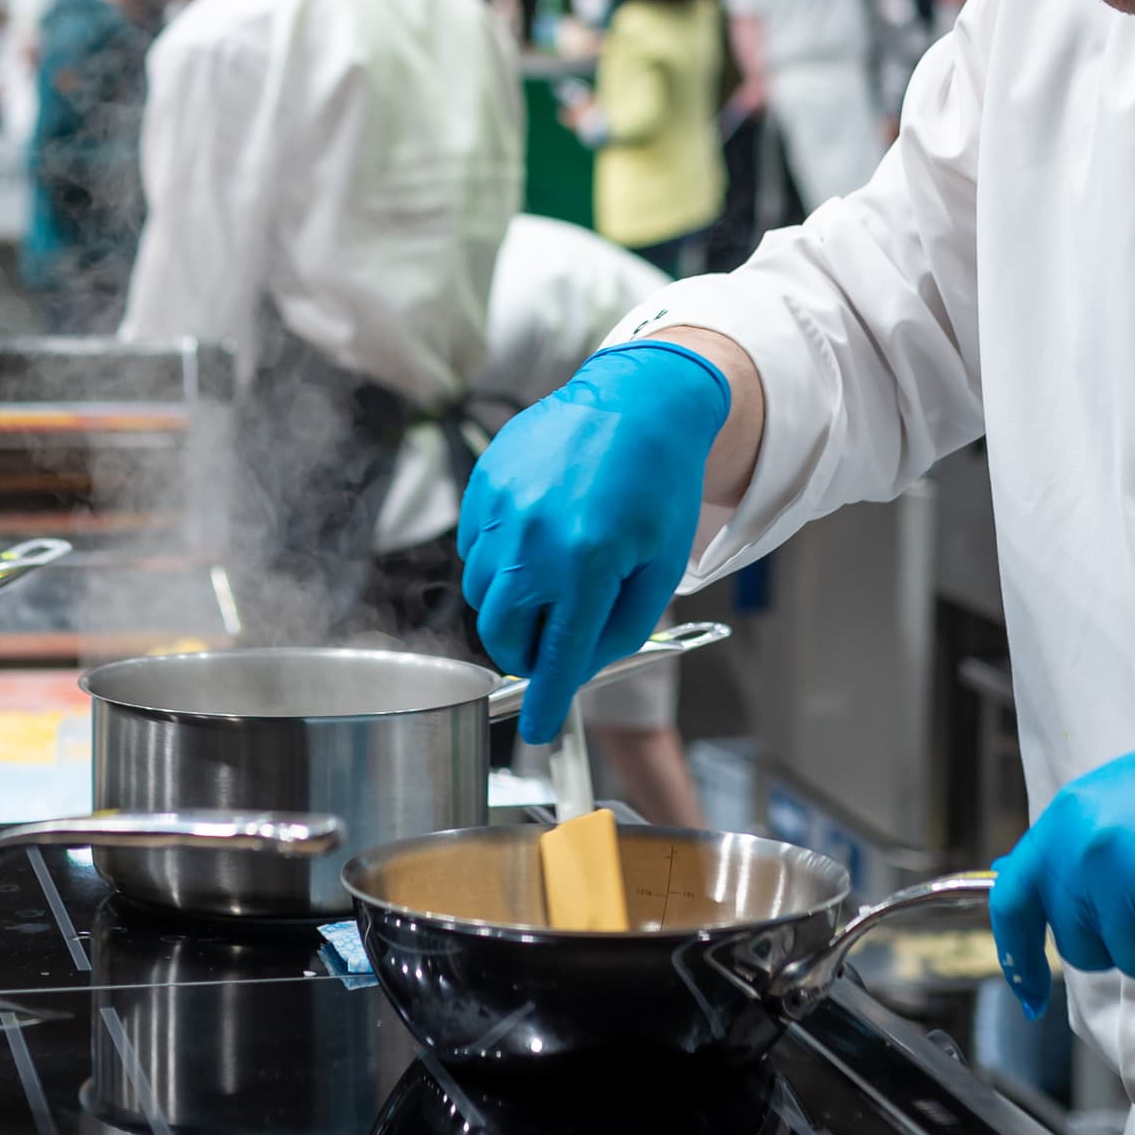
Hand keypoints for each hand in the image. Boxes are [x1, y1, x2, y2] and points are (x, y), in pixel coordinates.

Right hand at [457, 342, 728, 740]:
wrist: (636, 403)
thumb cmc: (657, 488)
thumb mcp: (660, 569)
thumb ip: (619, 630)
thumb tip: (575, 668)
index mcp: (588, 566)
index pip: (555, 657)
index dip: (545, 703)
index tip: (539, 730)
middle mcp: (536, 541)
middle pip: (503, 633)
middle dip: (523, 654)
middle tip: (549, 647)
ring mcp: (503, 510)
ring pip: (482, 593)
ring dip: (510, 607)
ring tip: (549, 582)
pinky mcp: (485, 485)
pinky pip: (474, 549)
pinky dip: (497, 563)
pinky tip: (534, 542)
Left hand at [990, 714, 1134, 1015]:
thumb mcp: (1123, 797)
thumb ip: (1075, 846)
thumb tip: (1019, 881)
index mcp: (1071, 818)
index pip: (1016, 898)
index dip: (1017, 952)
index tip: (1027, 990)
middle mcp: (1091, 849)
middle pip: (1081, 947)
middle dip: (1123, 940)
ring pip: (1134, 963)